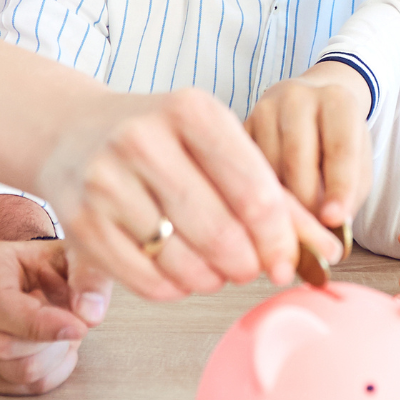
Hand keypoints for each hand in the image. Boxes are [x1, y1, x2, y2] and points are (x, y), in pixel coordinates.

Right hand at [0, 240, 112, 395]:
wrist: (35, 280)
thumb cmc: (51, 267)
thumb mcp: (77, 256)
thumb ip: (89, 275)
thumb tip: (90, 314)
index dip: (40, 324)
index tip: (79, 328)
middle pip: (1, 345)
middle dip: (49, 343)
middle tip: (73, 325)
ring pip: (8, 372)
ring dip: (50, 360)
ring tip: (61, 334)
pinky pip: (11, 389)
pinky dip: (44, 376)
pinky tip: (53, 351)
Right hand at [34, 87, 341, 301]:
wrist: (72, 130)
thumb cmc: (161, 141)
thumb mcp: (216, 144)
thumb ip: (274, 195)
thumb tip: (327, 251)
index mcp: (189, 110)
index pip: (255, 191)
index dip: (281, 238)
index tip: (288, 261)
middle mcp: (142, 139)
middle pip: (222, 233)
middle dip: (247, 264)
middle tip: (249, 267)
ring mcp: (106, 181)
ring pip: (184, 263)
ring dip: (212, 279)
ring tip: (214, 268)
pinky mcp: (80, 223)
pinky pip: (148, 282)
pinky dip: (176, 289)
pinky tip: (180, 272)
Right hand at [245, 68, 371, 227]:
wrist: (312, 106)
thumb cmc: (338, 143)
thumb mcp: (358, 163)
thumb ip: (350, 193)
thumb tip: (325, 228)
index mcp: (338, 101)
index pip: (340, 148)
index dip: (338, 187)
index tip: (334, 220)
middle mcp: (298, 96)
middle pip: (296, 158)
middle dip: (304, 202)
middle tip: (310, 236)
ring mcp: (264, 108)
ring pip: (265, 166)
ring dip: (277, 203)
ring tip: (289, 227)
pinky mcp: (240, 123)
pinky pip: (242, 165)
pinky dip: (254, 194)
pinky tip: (265, 213)